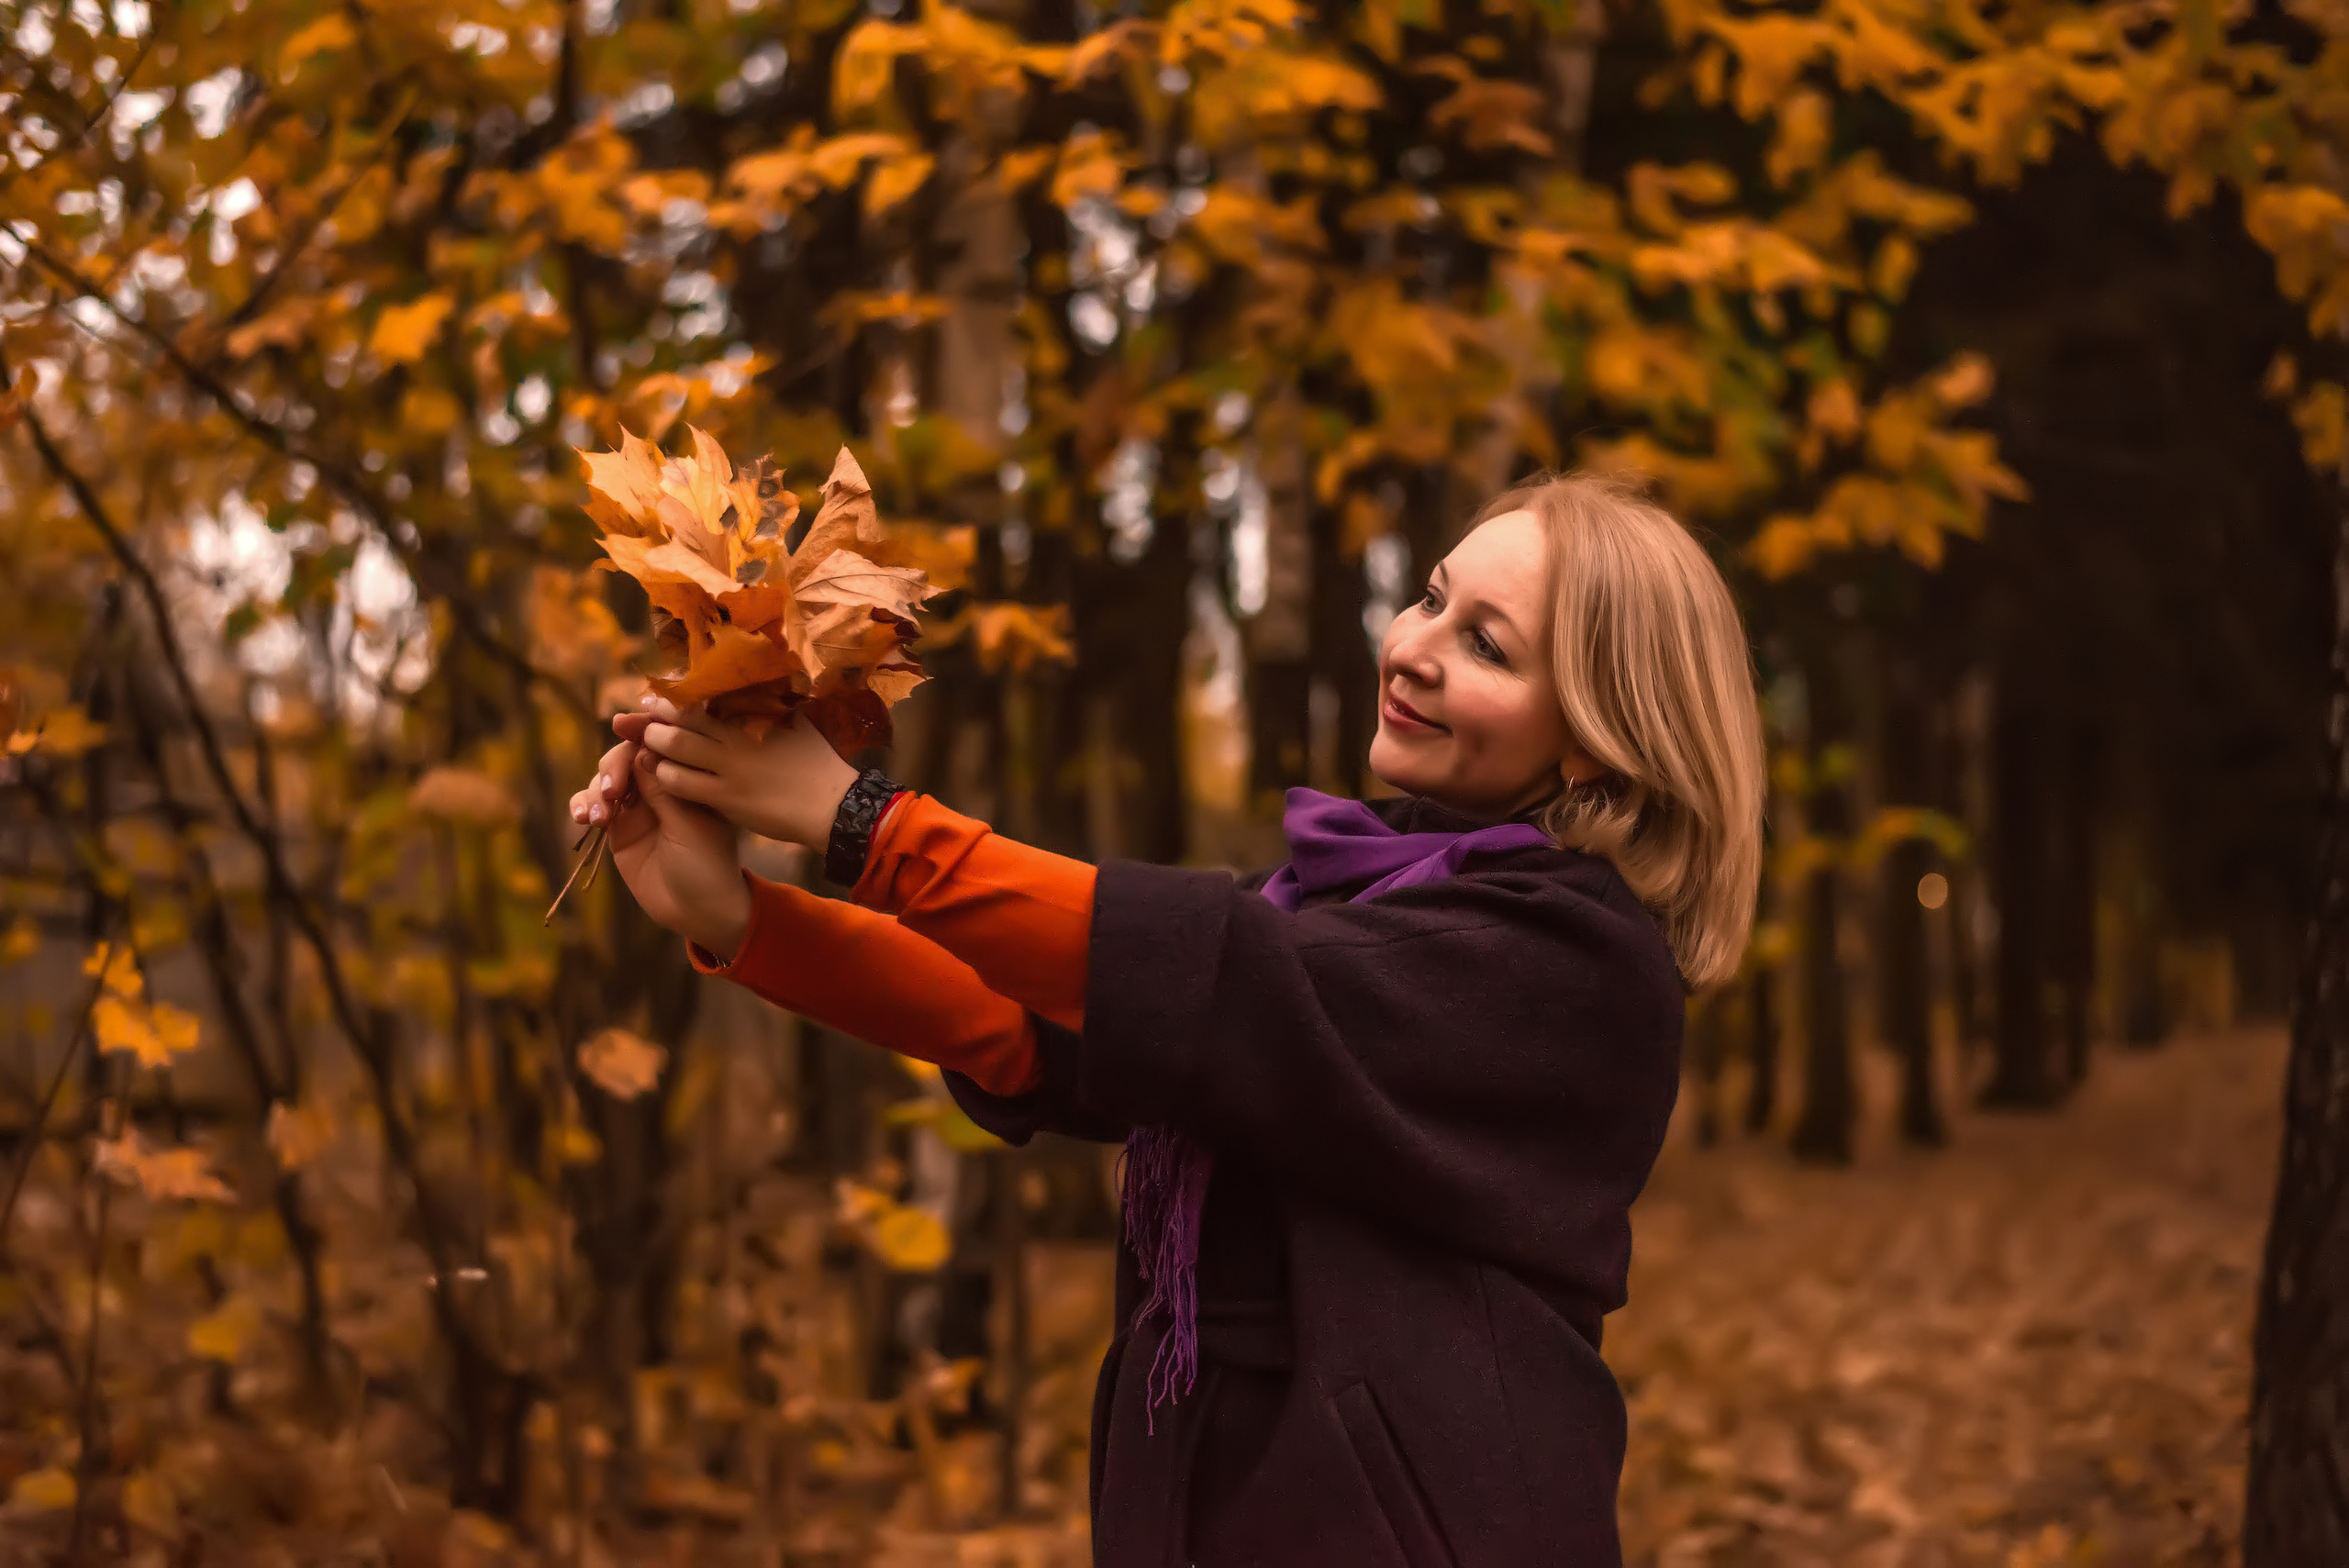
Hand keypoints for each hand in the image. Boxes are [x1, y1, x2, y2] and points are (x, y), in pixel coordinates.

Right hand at [568, 732, 751, 959]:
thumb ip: (664, 788)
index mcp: (688, 777)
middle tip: (612, 790)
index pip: (660, 742)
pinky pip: (593, 806)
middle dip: (613, 766)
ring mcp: (638, 806)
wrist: (697, 911)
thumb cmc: (707, 866)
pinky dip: (583, 806)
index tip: (621, 723)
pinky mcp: (619, 828)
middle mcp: (662, 786)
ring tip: (599, 817)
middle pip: (626, 755)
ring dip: (596, 790)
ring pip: (605, 779)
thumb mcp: (689, 825)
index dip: (640, 729)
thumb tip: (643, 748)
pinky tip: (584, 819)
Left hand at [621, 696, 859, 851]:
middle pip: (683, 716)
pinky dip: (665, 775)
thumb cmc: (819, 762)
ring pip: (675, 747)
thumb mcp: (797, 721)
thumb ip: (771, 704)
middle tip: (641, 715)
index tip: (661, 693)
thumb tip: (760, 683)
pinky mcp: (726, 797)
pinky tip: (662, 774)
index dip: (677, 694)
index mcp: (753, 712)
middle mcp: (737, 734)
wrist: (833, 806)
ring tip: (648, 743)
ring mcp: (729, 766)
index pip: (704, 695)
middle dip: (656, 715)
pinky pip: (681, 783)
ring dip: (655, 743)